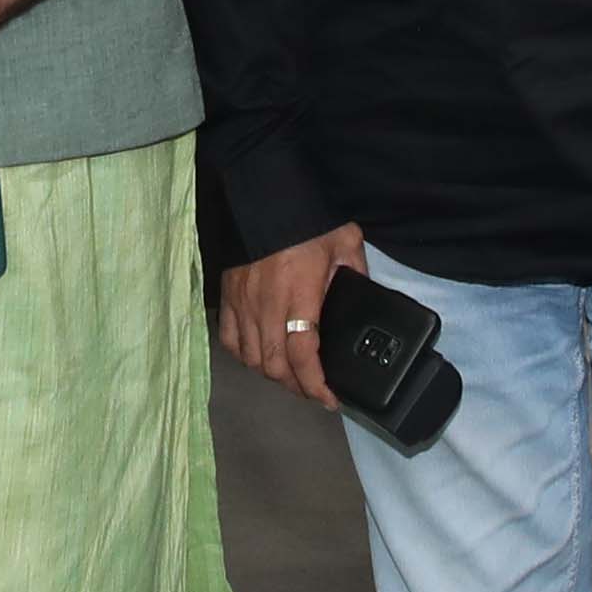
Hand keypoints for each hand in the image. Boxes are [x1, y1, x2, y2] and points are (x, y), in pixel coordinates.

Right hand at [215, 226, 354, 408]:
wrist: (265, 192)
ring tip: (291, 375)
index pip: (302, 353)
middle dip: (296, 386)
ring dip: (272, 373)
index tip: (330, 399)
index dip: (315, 384)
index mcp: (300, 292)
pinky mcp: (227, 295)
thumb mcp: (346, 243)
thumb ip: (356, 275)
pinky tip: (261, 355)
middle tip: (314, 390)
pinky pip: (230, 340)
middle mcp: (267, 303)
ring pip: (252, 358)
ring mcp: (242, 301)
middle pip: (274, 365)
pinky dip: (245, 355)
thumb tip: (364, 302)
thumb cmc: (308, 218)